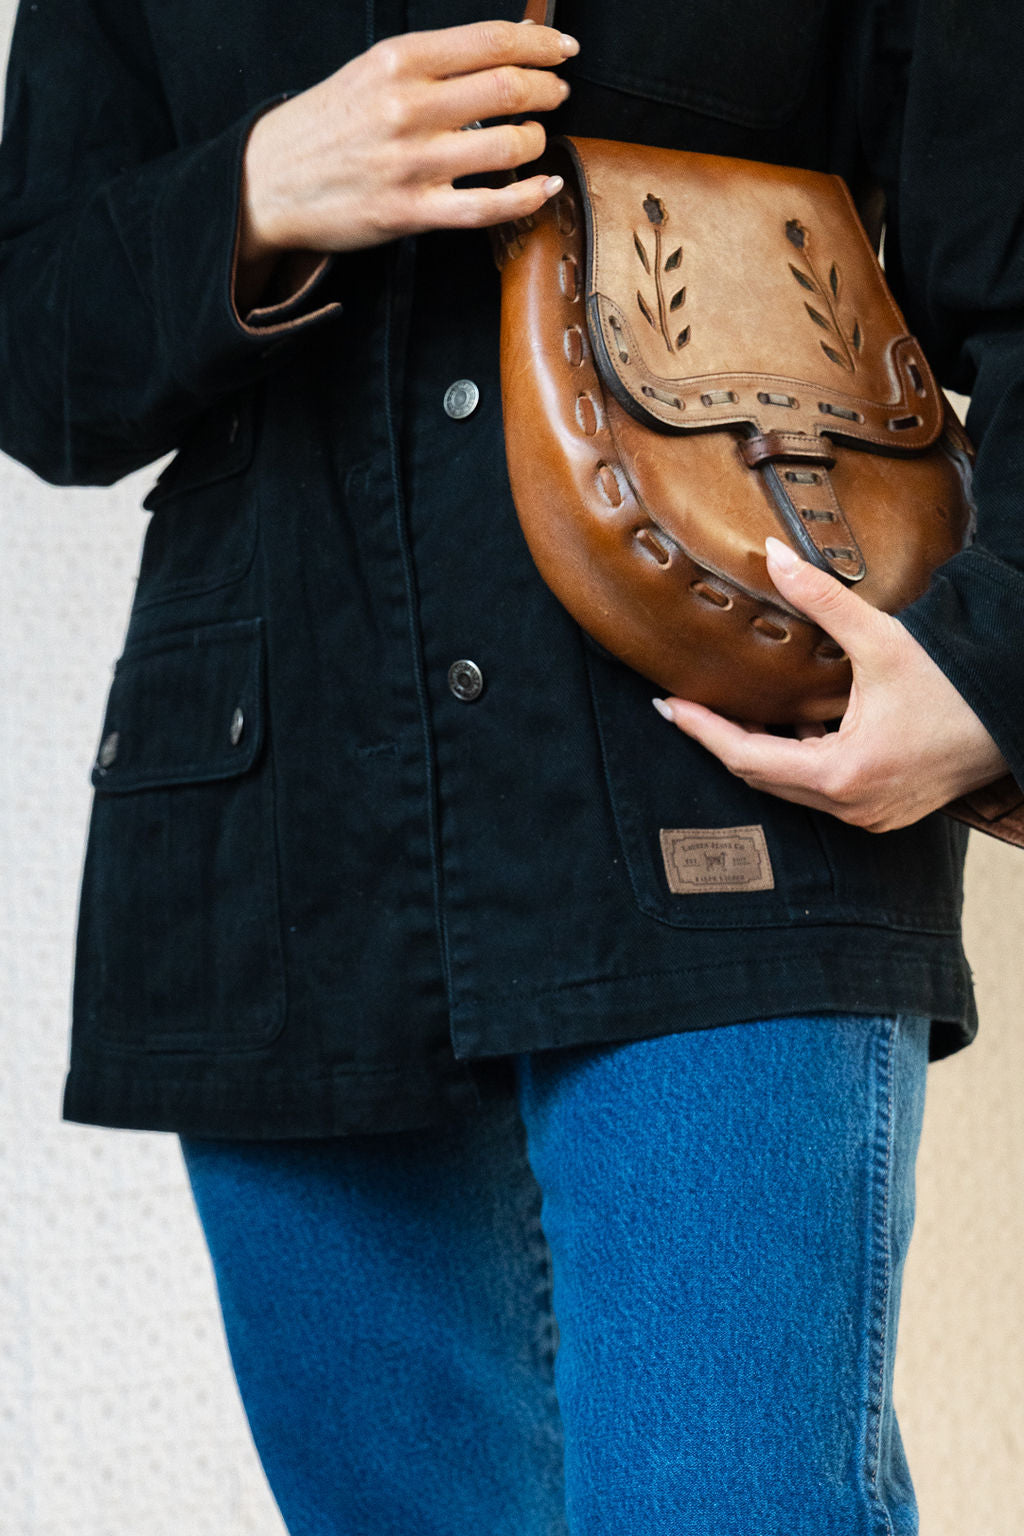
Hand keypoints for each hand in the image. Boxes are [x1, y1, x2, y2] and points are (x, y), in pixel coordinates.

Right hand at [238, 19, 576, 265]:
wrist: (267, 184)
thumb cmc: (323, 129)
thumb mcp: (370, 73)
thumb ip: (432, 62)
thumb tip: (503, 50)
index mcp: (398, 62)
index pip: (490, 42)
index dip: (540, 44)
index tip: (563, 49)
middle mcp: (408, 107)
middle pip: (509, 88)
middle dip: (547, 90)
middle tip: (556, 94)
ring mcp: (412, 163)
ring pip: (508, 145)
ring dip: (538, 140)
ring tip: (537, 140)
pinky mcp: (412, 212)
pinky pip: (488, 206)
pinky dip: (529, 197)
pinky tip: (545, 188)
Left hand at [653, 536, 1009, 832]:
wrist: (1016, 712)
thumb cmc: (955, 684)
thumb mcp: (882, 639)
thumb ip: (821, 600)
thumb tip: (774, 554)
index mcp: (842, 773)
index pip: (747, 757)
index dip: (703, 731)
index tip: (669, 708)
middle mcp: (852, 806)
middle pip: (762, 778)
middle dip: (720, 741)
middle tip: (683, 709)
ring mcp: (869, 815)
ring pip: (791, 788)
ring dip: (759, 753)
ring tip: (725, 715)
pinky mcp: (884, 812)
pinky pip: (822, 791)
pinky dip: (798, 762)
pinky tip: (789, 729)